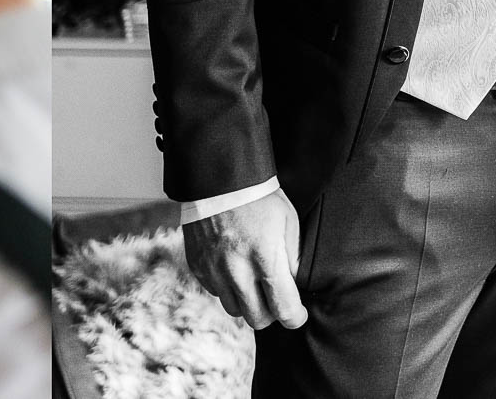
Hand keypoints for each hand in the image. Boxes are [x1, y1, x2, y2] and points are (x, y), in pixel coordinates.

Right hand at [182, 189, 307, 330]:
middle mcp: (237, 270)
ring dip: (247, 302)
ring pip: (235, 309)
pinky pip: (216, 291)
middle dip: (271, 313)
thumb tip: (294, 287)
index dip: (295, 317)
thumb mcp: (288, 223)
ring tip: (253, 281)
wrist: (219, 177)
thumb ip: (292, 260)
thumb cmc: (260, 197)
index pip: (284, 310)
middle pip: (258, 319)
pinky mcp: (198, 266)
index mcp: (266, 259)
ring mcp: (214, 269)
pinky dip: (227, 287)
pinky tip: (233, 267)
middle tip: (276, 298)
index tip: (297, 313)